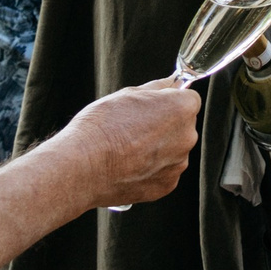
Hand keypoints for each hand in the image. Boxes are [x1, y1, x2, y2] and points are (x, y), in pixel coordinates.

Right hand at [57, 77, 200, 208]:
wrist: (82, 167)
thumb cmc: (101, 128)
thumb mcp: (127, 94)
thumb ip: (157, 88)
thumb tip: (171, 84)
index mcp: (181, 109)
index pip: (188, 100)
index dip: (169, 102)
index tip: (153, 108)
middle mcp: (187, 136)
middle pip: (183, 126)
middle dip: (166, 126)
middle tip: (135, 129)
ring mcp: (178, 164)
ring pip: (174, 150)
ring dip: (159, 149)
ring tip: (128, 150)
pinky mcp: (167, 185)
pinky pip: (164, 172)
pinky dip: (151, 170)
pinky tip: (129, 167)